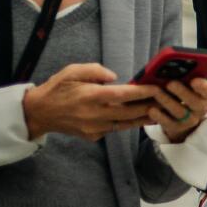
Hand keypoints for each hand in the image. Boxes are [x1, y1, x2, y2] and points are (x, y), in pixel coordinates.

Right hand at [21, 63, 157, 141]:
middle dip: (150, 106)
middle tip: (166, 100)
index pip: (123, 95)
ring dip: (143, 118)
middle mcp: (94, 114)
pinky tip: (138, 117)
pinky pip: (114, 129)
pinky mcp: (92, 136)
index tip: (158, 88)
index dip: (143, 92)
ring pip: (125, 124)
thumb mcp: (72, 71)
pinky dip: (126, 123)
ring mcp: (94, 128)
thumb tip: (115, 76)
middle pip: (130, 112)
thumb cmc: (57, 88)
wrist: (39, 113)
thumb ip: (94, 70)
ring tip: (160, 111)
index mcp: (90, 96)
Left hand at [142, 76, 206, 141]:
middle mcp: (200, 108)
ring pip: (180, 112)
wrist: (181, 115)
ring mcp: (190, 120)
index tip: (194, 80)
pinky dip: (159, 116)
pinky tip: (151, 109)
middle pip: (195, 102)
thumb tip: (170, 66)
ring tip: (156, 93)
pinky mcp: (176, 128)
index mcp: (205, 95)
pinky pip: (168, 123)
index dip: (202, 86)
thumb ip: (184, 77)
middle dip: (182, 92)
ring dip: (167, 101)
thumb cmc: (182, 93)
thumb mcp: (187, 85)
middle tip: (170, 83)